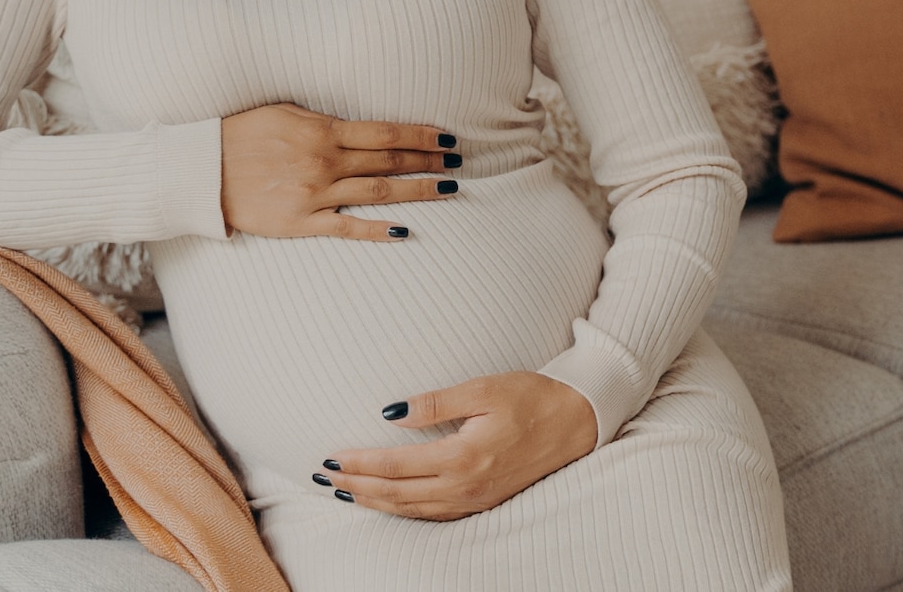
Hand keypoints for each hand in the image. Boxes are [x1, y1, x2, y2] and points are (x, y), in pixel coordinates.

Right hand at [218, 102, 459, 240]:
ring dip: (418, 190)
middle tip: (458, 163)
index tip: (447, 137)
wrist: (201, 170)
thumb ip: (322, 119)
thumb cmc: (240, 135)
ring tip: (447, 190)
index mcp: (323, 130)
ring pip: (379, 191)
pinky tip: (404, 230)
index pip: (386, 132)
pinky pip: (347, 227)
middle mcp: (325, 160)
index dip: (421, 135)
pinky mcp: (301, 222)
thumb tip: (354, 122)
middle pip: (390, 161)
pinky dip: (377, 228)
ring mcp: (315, 192)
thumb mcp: (284, 112)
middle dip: (429, 161)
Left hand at [317, 372, 596, 519]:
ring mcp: (474, 499)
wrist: (577, 422)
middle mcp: (465, 486)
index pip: (396, 466)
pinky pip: (433, 514)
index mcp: (463, 457)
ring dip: (376, 502)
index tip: (332, 457)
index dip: (361, 463)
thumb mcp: (484, 388)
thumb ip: (436, 403)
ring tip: (347, 492)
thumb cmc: (532, 398)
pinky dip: (404, 510)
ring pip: (412, 509)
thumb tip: (391, 413)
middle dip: (358, 487)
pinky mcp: (483, 501)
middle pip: (397, 494)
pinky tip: (390, 502)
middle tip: (325, 478)